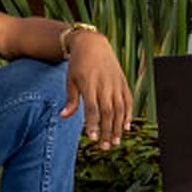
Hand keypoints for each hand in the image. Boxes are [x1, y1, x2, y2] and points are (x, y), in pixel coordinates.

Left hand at [61, 31, 134, 148]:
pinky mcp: (123, 82)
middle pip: (108, 112)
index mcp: (89, 84)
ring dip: (119, 127)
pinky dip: (128, 114)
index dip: (93, 124)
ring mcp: (115, 84)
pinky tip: (127, 127)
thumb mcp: (70, 80)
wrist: (92, 44)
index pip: (92, 108)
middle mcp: (104, 85)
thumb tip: (63, 117)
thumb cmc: (78, 65)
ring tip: (116, 142)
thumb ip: (70, 100)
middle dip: (107, 131)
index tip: (92, 138)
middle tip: (105, 147)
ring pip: (120, 109)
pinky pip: (128, 100)